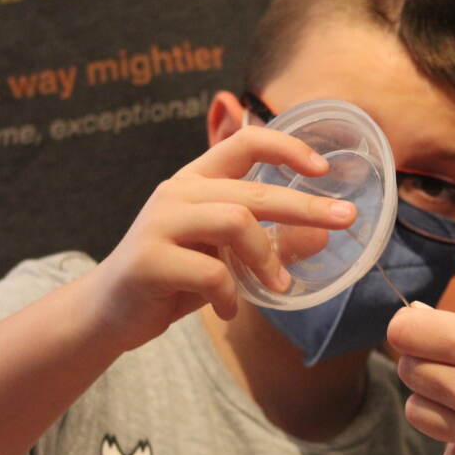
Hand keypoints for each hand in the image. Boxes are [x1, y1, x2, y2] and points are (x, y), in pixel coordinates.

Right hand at [87, 125, 356, 351]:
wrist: (109, 312)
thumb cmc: (175, 278)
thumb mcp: (226, 257)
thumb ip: (269, 245)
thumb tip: (323, 237)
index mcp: (196, 181)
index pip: (244, 142)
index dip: (287, 147)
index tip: (324, 169)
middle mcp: (177, 192)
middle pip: (254, 191)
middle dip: (306, 207)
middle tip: (345, 219)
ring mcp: (159, 223)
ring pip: (235, 221)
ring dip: (266, 258)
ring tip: (277, 287)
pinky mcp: (148, 261)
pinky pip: (210, 272)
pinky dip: (229, 295)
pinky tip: (227, 309)